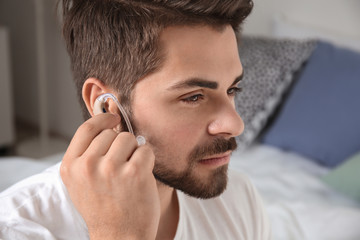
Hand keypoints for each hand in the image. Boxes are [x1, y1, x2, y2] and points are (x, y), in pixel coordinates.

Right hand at [60, 113, 159, 239]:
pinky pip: (146, 150)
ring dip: (134, 152)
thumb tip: (107, 122)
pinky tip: (141, 177)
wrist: (119, 237)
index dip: (102, 119)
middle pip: (111, 133)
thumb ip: (88, 153)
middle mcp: (88, 166)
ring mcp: (111, 169)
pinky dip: (147, 160)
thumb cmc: (103, 208)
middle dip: (120, 145)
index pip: (86, 129)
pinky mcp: (135, 173)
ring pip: (129, 138)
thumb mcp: (81, 182)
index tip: (112, 118)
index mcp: (71, 167)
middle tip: (121, 168)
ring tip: (129, 173)